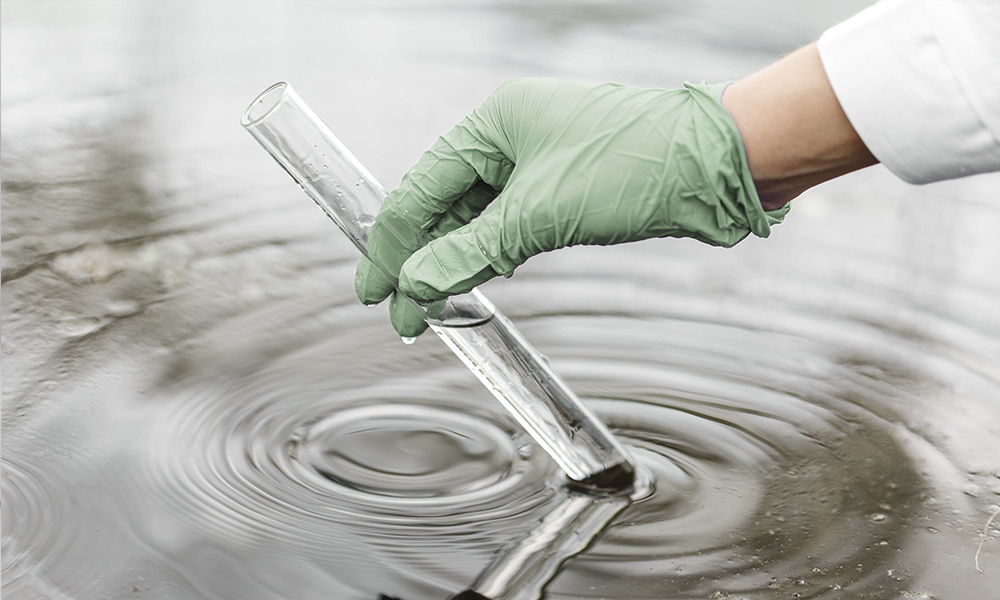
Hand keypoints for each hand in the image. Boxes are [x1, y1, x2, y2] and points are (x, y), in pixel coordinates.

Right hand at [355, 78, 786, 336]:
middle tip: (400, 311)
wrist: (718, 166)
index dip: (391, 245)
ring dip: (453, 260)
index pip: (420, 188)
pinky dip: (489, 252)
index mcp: (494, 124)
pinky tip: (476, 278)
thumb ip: (469, 251)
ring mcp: (538, 161)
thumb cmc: (636, 165)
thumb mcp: (539, 214)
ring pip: (475, 216)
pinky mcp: (564, 187)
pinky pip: (509, 222)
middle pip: (443, 203)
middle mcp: (511, 137)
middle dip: (419, 260)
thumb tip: (416, 285)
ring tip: (432, 305)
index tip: (373, 291)